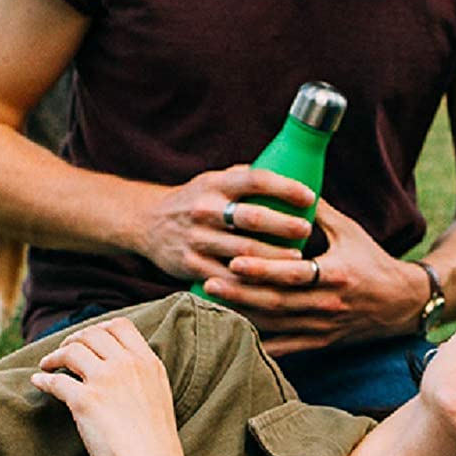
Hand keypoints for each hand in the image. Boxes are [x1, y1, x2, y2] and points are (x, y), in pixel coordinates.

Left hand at [31, 317, 197, 455]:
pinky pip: (56, 380)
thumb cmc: (156, 447)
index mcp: (149, 363)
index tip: (87, 340)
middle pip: (92, 334)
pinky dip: (43, 379)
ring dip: (56, 355)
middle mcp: (128, 365)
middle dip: (74, 340)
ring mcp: (106, 380)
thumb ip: (142, 379)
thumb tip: (120, 373)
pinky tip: (38, 382)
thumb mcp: (159, 400)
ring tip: (48, 365)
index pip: (121, 326)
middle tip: (64, 352)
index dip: (99, 329)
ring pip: (72, 350)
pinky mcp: (85, 401)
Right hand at [137, 165, 314, 283]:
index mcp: (215, 184)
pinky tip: (273, 283)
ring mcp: (196, 239)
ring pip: (243, 252)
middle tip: (307, 230)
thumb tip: (291, 172)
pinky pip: (228, 278)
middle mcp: (204, 210)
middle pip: (252, 218)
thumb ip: (246, 177)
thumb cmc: (195, 199)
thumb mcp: (214, 180)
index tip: (309, 196)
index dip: (285, 187)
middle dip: (284, 225)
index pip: (255, 180)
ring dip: (275, 257)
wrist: (146, 223)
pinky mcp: (191, 266)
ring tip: (298, 260)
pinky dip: (252, 282)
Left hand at [200, 198, 428, 355]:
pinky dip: (259, 344)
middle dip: (241, 294)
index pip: (294, 273)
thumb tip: (288, 183)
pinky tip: (234, 336)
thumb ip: (318, 211)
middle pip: (278, 303)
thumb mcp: (350, 232)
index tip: (234, 260)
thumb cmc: (372, 261)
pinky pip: (285, 348)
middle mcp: (328, 304)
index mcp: (337, 274)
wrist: (401, 303)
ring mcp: (323, 328)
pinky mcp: (320, 343)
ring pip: (276, 327)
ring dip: (243, 317)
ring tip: (212, 306)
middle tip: (209, 283)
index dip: (263, 269)